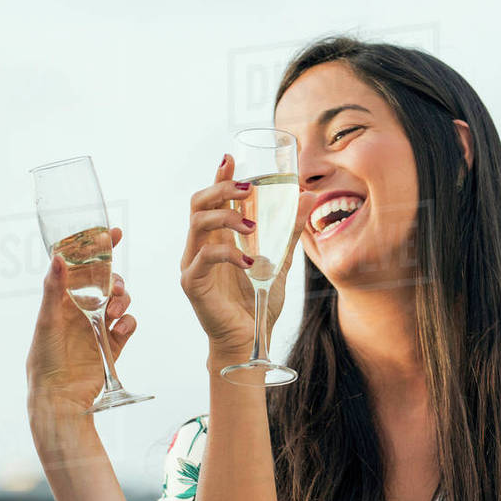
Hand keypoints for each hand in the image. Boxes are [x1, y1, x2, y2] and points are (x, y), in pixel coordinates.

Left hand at [27, 226, 133, 421]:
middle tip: (114, 287)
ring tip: (112, 314)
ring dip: (122, 301)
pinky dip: (127, 323)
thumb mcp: (47, 320)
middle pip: (107, 281)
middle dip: (115, 279)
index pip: (81, 266)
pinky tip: (118, 330)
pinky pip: (128, 325)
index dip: (97, 248)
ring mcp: (98, 326)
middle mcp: (81, 309)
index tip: (113, 233)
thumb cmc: (44, 359)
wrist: (60, 397)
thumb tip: (60, 256)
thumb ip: (55, 288)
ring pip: (120, 300)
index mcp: (63, 299)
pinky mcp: (112, 344)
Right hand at [180, 154, 313, 356]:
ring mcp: (192, 264)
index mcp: (217, 238)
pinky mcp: (193, 283)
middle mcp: (200, 246)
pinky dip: (228, 254)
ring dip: (226, 218)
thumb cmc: (259, 304)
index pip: (213, 199)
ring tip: (252, 226)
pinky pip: (204, 258)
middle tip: (248, 189)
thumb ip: (289, 232)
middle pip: (198, 203)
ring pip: (197, 224)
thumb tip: (308, 198)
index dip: (219, 176)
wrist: (250, 341)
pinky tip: (249, 261)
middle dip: (222, 189)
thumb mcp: (280, 262)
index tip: (231, 158)